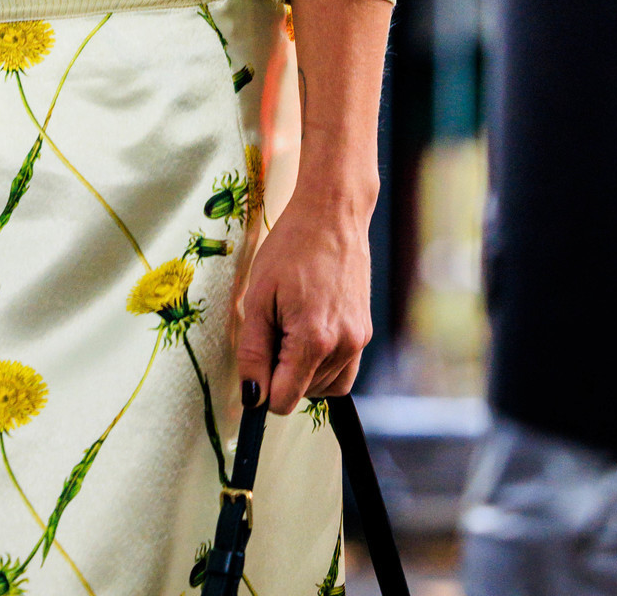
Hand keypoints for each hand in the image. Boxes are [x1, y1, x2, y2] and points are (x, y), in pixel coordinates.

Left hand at [231, 189, 373, 411]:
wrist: (332, 215)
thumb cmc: (291, 247)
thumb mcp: (258, 296)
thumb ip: (253, 351)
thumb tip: (252, 396)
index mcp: (314, 339)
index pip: (284, 400)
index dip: (262, 388)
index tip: (255, 359)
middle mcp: (343, 346)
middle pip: (303, 394)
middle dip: (281, 372)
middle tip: (273, 326)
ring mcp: (358, 341)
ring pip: (323, 387)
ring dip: (301, 370)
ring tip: (289, 323)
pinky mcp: (365, 332)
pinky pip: (343, 372)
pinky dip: (322, 367)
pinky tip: (308, 334)